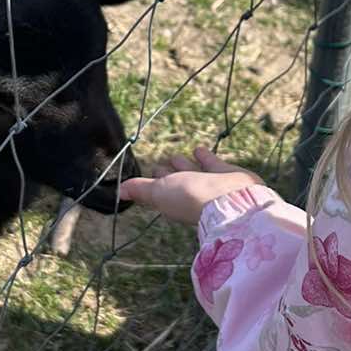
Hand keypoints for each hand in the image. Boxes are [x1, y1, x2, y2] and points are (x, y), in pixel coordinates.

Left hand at [119, 146, 262, 224]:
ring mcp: (209, 185)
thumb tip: (120, 192)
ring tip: (176, 156)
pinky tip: (198, 149)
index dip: (153, 183)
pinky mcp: (226, 174)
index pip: (160, 191)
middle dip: (168, 174)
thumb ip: (141, 190)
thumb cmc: (192, 198)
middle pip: (176, 183)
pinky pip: (211, 163)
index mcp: (174, 201)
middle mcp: (191, 194)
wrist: (231, 199)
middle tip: (160, 166)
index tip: (149, 173)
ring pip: (193, 173)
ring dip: (184, 165)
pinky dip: (204, 157)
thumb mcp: (159, 192)